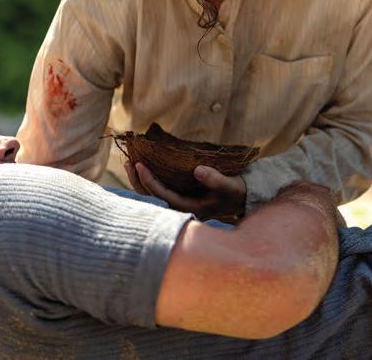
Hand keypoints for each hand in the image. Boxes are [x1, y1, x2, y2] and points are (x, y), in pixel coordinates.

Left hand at [126, 161, 246, 219]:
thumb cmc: (235, 192)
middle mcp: (182, 210)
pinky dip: (148, 182)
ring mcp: (180, 206)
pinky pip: (159, 192)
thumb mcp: (230, 185)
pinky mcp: (181, 198)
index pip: (163, 197)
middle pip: (153, 199)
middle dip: (139, 182)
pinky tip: (142, 169)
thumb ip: (215, 179)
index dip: (150, 182)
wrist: (242, 198)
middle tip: (129, 162)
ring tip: (129, 164)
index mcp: (191, 209)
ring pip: (154, 197)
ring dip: (140, 182)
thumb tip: (197, 170)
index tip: (140, 165)